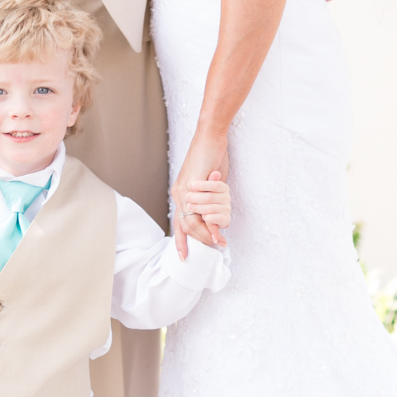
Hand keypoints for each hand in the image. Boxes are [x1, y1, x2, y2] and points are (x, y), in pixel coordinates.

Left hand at [171, 129, 230, 258]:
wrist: (210, 140)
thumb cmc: (210, 159)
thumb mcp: (205, 183)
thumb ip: (205, 198)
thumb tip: (209, 215)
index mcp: (180, 193)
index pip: (177, 223)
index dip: (180, 241)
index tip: (184, 256)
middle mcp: (179, 193)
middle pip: (185, 225)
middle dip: (200, 240)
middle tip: (213, 246)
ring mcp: (185, 189)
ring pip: (193, 220)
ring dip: (207, 233)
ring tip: (218, 240)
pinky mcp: (193, 185)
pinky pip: (201, 210)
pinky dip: (212, 223)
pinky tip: (219, 231)